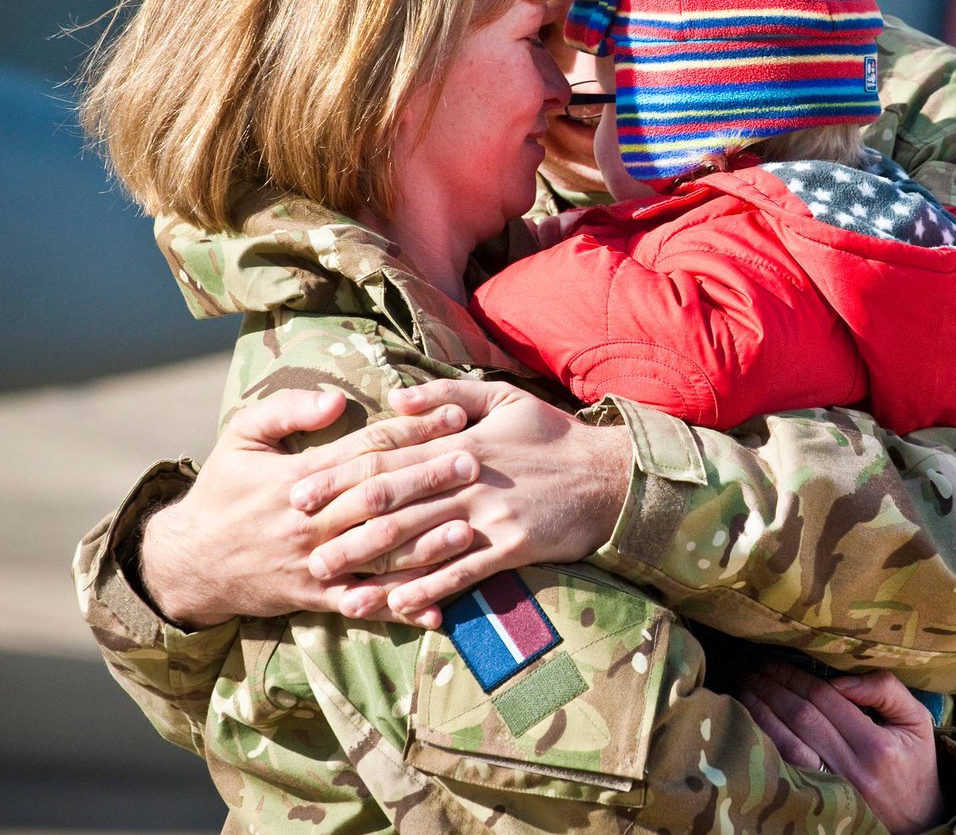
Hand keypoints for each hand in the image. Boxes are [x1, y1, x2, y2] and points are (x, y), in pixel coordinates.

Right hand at [138, 390, 477, 628]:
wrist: (189, 562)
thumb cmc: (224, 489)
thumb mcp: (241, 435)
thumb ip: (287, 409)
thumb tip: (335, 400)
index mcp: (299, 476)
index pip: (367, 449)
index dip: (413, 430)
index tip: (455, 414)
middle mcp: (312, 521)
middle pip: (381, 498)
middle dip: (431, 479)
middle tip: (477, 461)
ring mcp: (316, 563)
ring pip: (380, 555)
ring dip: (427, 544)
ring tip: (469, 529)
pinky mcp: (317, 598)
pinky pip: (364, 605)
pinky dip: (401, 609)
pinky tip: (439, 609)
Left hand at [290, 380, 632, 624]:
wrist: (608, 475)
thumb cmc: (552, 436)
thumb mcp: (504, 398)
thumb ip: (447, 396)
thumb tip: (396, 396)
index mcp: (459, 443)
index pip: (388, 458)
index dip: (341, 476)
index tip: (301, 492)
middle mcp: (468, 480)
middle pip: (393, 505)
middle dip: (344, 527)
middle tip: (303, 547)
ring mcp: (490, 516)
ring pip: (420, 544)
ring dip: (375, 567)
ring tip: (336, 586)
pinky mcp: (512, 548)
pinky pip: (461, 573)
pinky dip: (427, 589)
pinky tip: (396, 604)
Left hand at [739, 666, 945, 834]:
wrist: (919, 821)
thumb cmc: (914, 763)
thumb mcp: (916, 721)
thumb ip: (885, 690)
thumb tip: (840, 679)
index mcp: (876, 747)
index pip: (826, 700)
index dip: (797, 676)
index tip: (777, 661)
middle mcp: (852, 770)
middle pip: (801, 717)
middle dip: (772, 688)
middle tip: (753, 669)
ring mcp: (833, 789)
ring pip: (786, 744)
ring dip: (761, 711)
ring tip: (745, 688)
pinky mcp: (820, 801)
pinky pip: (785, 768)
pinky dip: (766, 740)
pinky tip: (752, 720)